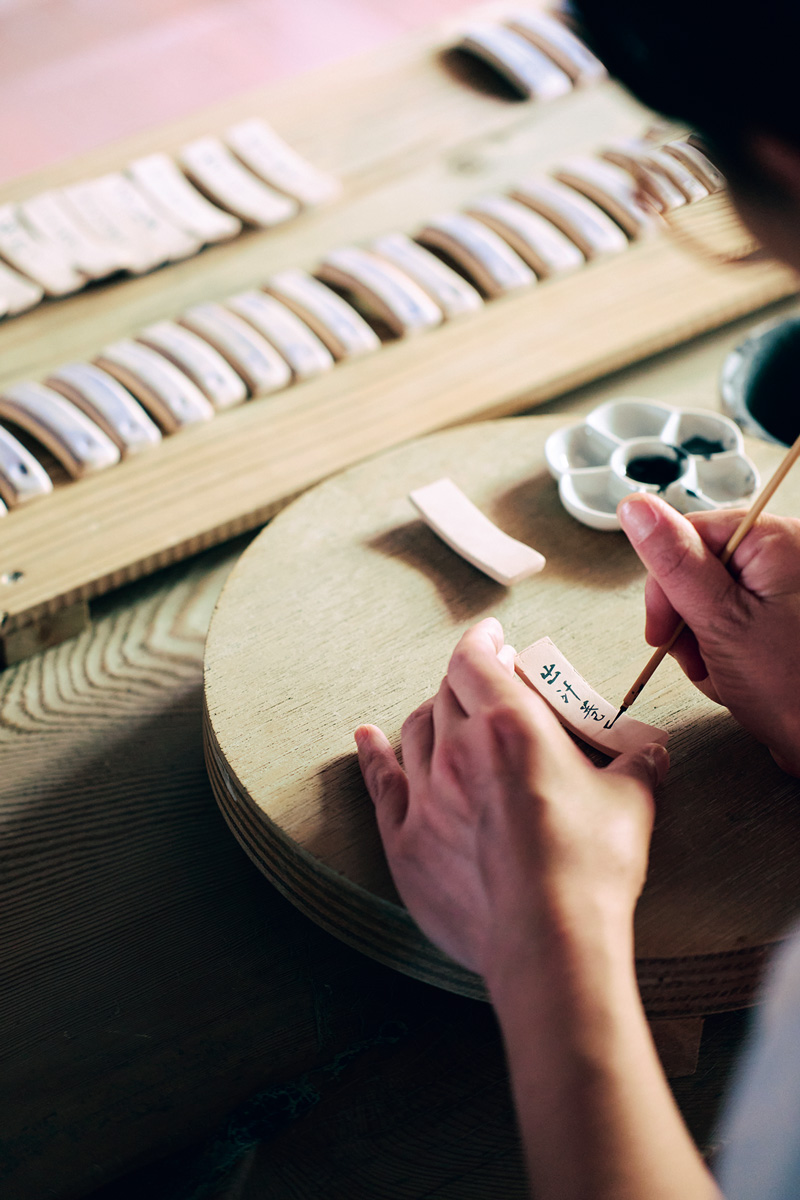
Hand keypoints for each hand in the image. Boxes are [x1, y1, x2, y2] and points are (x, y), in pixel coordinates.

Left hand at [355, 618, 667, 985]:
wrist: (548, 942)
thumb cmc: (591, 867)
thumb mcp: (630, 803)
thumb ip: (636, 765)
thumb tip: (650, 751)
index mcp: (509, 725)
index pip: (476, 660)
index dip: (482, 642)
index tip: (493, 638)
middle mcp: (457, 750)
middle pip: (447, 693)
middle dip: (468, 681)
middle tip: (488, 684)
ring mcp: (425, 795)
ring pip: (414, 731)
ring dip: (431, 713)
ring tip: (445, 711)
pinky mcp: (405, 840)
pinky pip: (382, 782)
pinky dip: (374, 754)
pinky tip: (367, 738)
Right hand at [618, 493, 799, 774]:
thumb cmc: (794, 690)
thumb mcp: (721, 621)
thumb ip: (675, 562)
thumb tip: (636, 508)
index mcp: (772, 541)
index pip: (687, 534)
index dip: (664, 584)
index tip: (663, 628)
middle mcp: (781, 558)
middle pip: (694, 570)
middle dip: (686, 623)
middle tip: (700, 657)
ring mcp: (781, 592)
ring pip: (706, 604)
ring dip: (701, 647)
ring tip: (724, 675)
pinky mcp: (779, 621)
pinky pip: (729, 626)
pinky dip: (721, 657)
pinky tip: (735, 681)